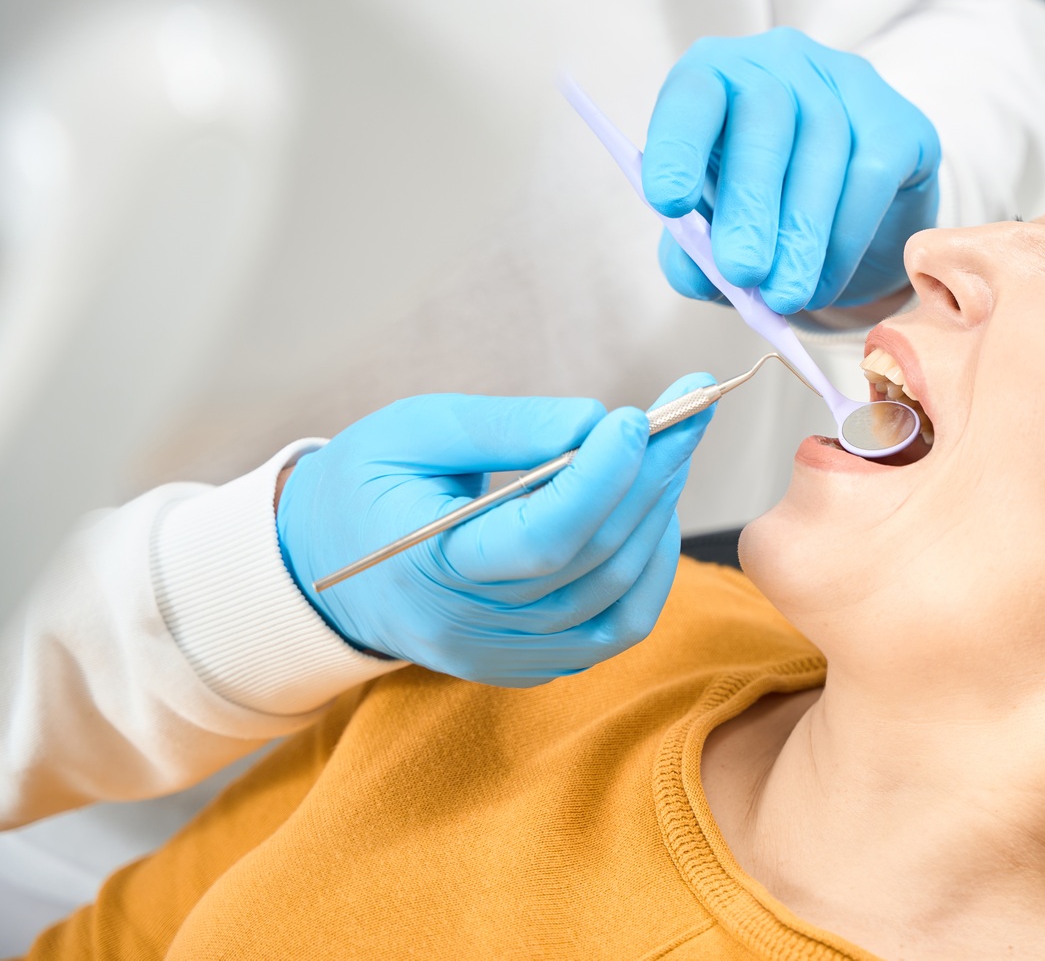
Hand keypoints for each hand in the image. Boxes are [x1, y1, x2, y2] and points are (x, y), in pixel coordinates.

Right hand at [275, 379, 712, 686]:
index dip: (602, 477)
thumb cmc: (367, 485)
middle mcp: (471, 626)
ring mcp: (506, 654)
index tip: (637, 416)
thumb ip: (505, 427)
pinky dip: (652, 566)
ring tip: (670, 448)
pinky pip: (618, 625)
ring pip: (617, 593)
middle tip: (688, 410)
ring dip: (657, 514)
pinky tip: (653, 510)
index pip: (541, 538)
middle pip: (593, 559)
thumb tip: (596, 424)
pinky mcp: (534, 662)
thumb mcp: (414, 431)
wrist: (327, 568)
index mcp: (427, 567)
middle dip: (651, 477)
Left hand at [643, 28, 939, 313]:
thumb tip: (696, 276)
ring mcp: (847, 83)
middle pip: (766, 119)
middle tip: (742, 272)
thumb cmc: (764, 206)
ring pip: (823, 149)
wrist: (854, 212)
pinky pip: (871, 176)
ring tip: (785, 296)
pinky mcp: (899, 122)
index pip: (693, 93)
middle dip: (751, 203)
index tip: (669, 203)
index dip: (679, 145)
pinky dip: (845, 238)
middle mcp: (781, 63)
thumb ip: (695, 251)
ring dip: (802, 234)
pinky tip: (825, 282)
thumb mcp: (717, 227)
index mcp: (717, 76)